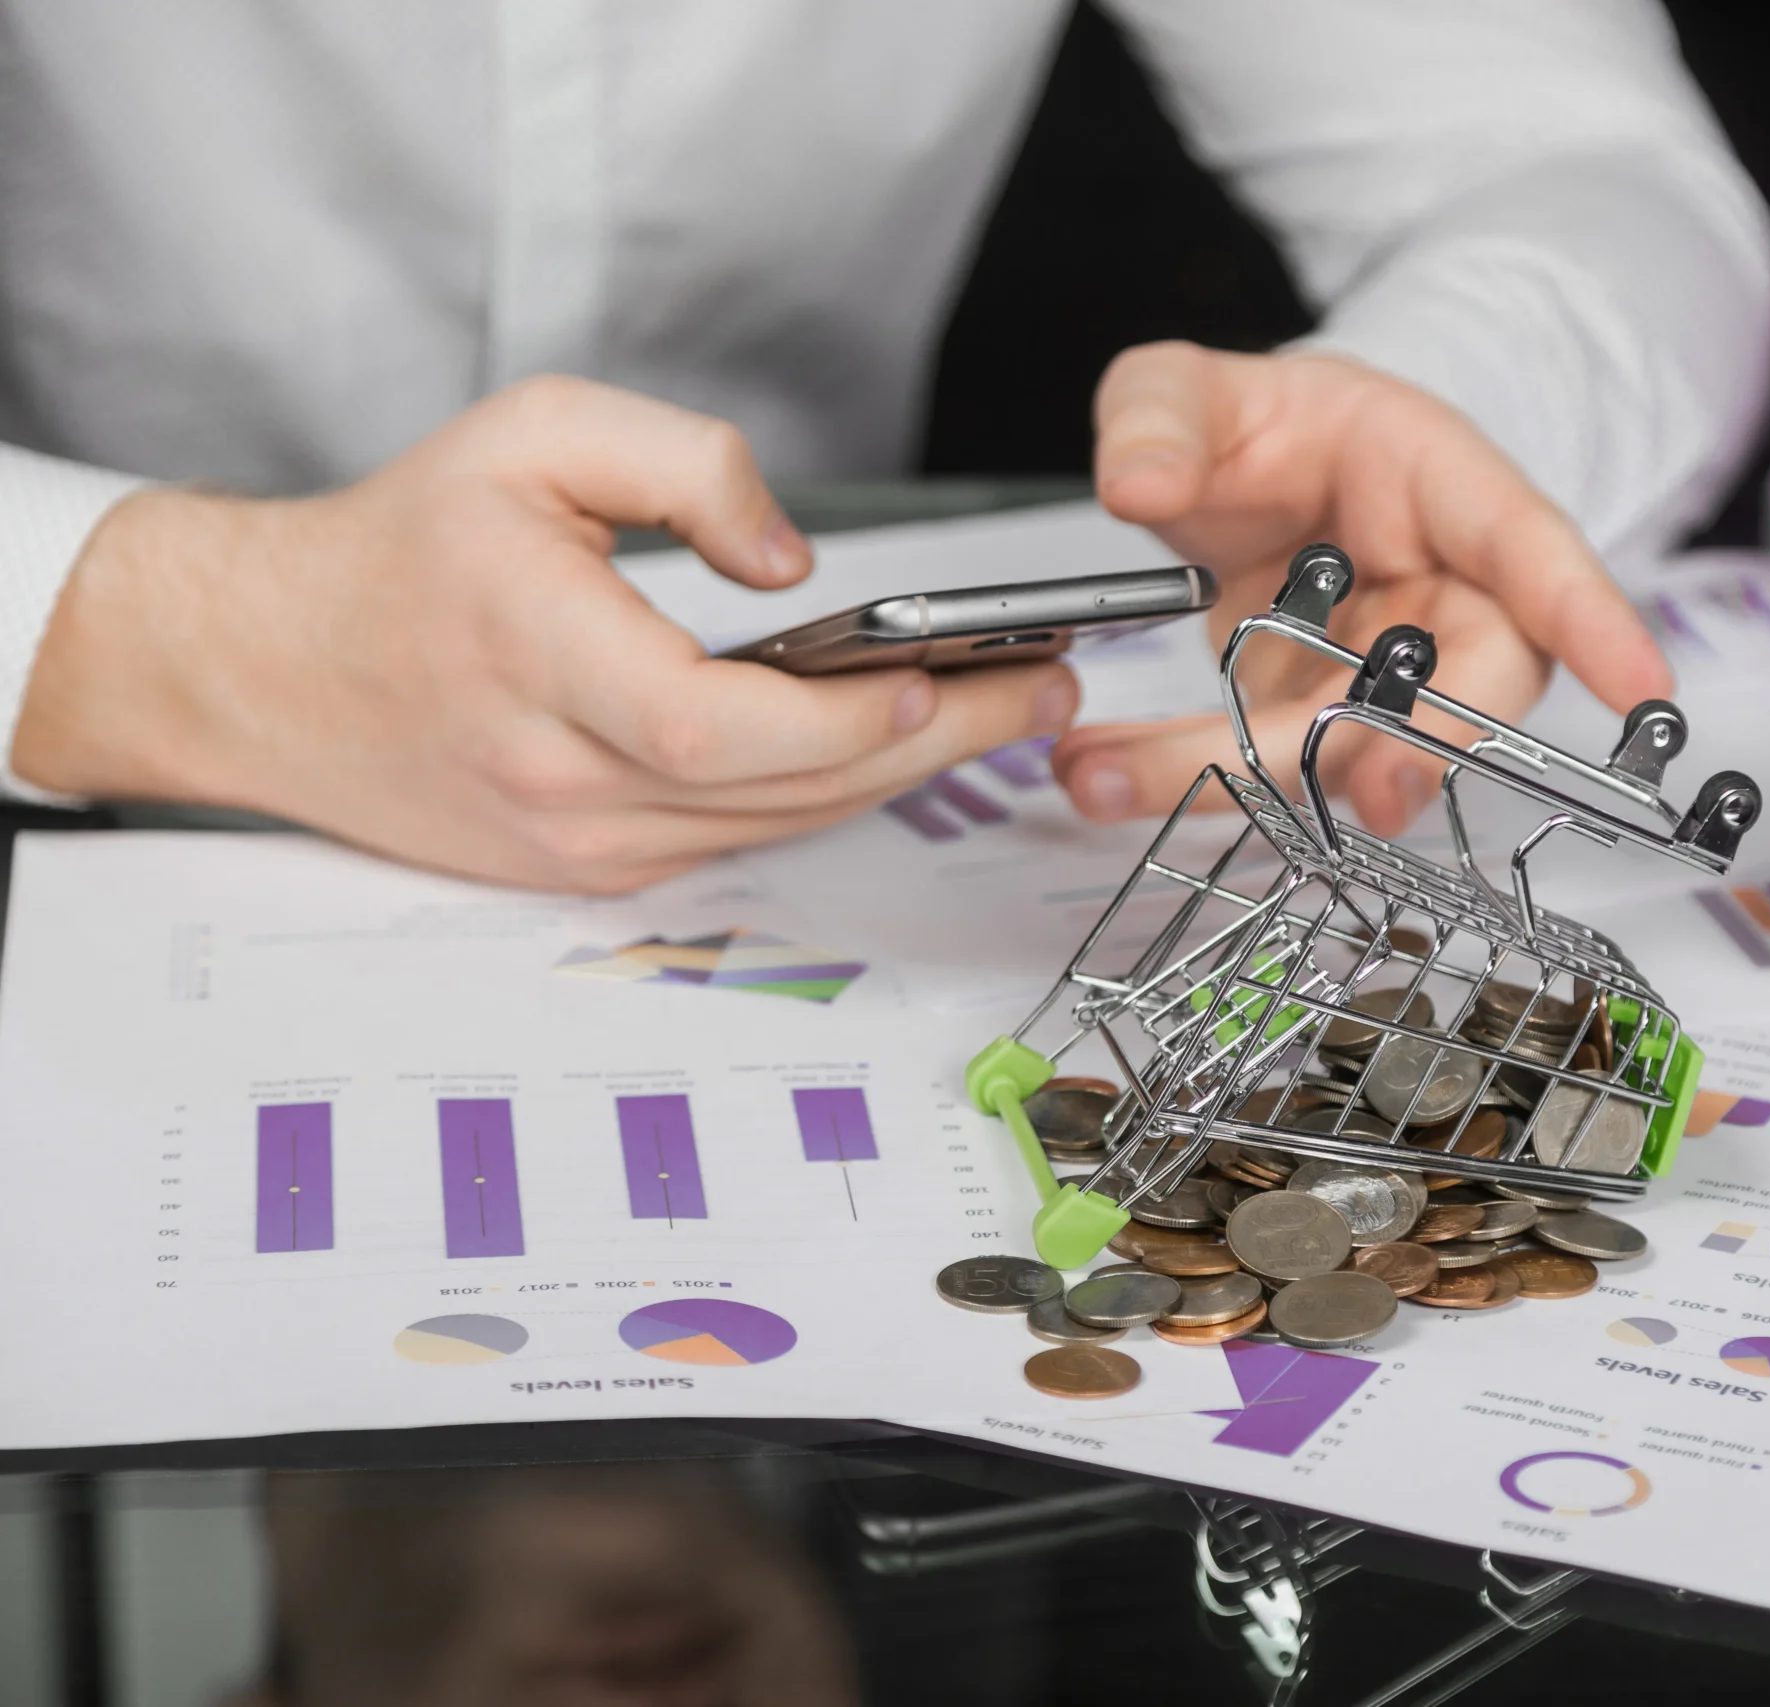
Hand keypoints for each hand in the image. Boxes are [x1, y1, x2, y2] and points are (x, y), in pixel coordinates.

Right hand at [13, 377, 1076, 891]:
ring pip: (774, 828)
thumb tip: (799, 561)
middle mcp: (557, 775)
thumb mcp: (532, 434)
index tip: (948, 677)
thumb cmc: (405, 545)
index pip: (715, 727)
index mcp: (535, 656)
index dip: (841, 719)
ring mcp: (573, 841)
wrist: (270, 669)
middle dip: (932, 746)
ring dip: (898, 777)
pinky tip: (899, 749)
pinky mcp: (586, 871)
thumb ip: (683, 467)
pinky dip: (825, 799)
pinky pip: (737, 843)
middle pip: (777, 792)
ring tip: (1005, 713)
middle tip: (1043, 695)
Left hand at [1051, 343, 1671, 832]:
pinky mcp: (1315, 727)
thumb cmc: (1262, 427)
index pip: (1536, 551)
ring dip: (1256, 781)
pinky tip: (1094, 775)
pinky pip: (1271, 768)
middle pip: (1468, 689)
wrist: (1238, 486)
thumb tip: (1138, 483)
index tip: (1644, 687)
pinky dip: (1182, 778)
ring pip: (1358, 748)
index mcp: (1441, 486)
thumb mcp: (1193, 385)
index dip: (1596, 620)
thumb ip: (1161, 414)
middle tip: (1374, 787)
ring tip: (1118, 777)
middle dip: (1429, 746)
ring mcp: (1377, 676)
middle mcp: (1435, 597)